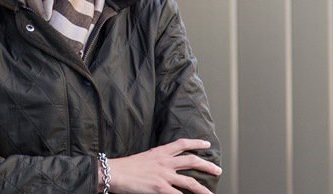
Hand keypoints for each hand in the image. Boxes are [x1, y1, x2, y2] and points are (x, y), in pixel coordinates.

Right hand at [106, 138, 220, 193]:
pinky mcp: (160, 188)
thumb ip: (156, 161)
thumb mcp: (144, 158)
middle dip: (207, 165)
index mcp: (159, 152)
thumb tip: (164, 166)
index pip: (181, 144)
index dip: (196, 143)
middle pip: (191, 161)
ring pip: (190, 182)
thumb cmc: (125, 167)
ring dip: (203, 189)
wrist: (114, 172)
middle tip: (218, 169)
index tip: (206, 144)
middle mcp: (164, 162)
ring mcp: (163, 175)